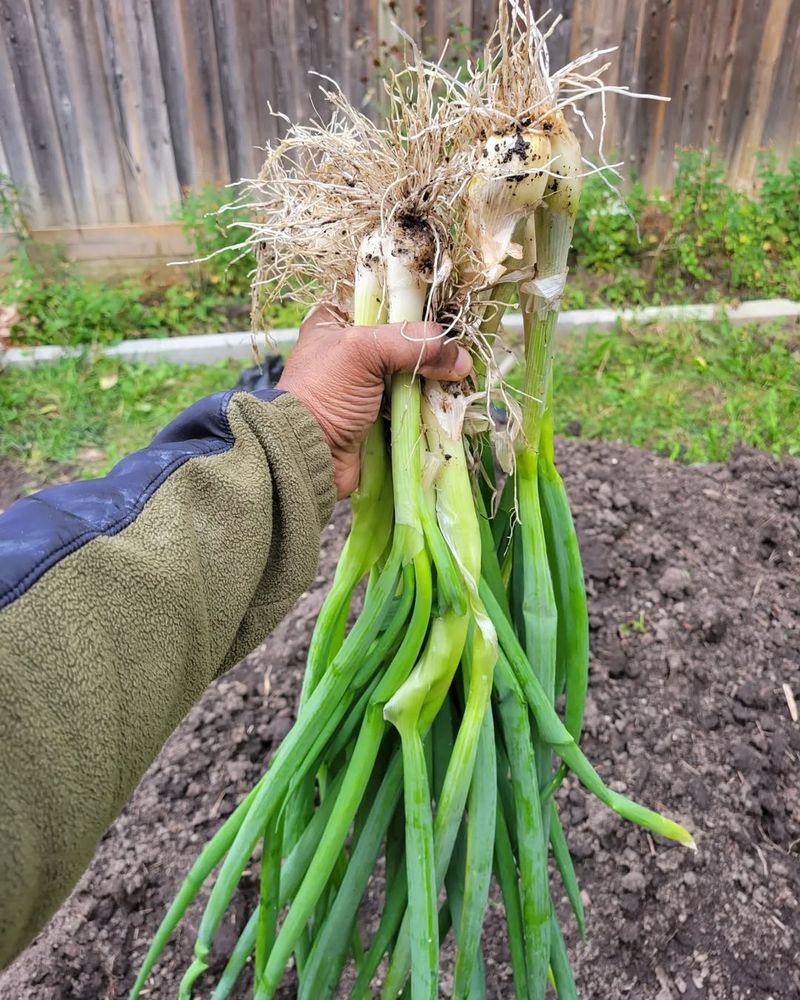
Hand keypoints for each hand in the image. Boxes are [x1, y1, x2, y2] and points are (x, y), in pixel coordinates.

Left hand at [277, 304, 471, 497]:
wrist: (306, 455)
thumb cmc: (323, 394)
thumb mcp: (363, 351)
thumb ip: (411, 343)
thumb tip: (460, 358)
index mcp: (339, 320)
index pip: (388, 300)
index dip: (419, 307)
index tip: (450, 315)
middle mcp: (353, 348)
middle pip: (406, 339)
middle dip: (433, 348)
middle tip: (460, 353)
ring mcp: (368, 383)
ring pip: (414, 372)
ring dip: (436, 378)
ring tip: (460, 378)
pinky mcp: (380, 414)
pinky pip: (414, 402)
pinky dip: (431, 404)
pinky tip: (449, 400)